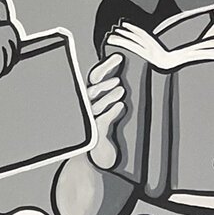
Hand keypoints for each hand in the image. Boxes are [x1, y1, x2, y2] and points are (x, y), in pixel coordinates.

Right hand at [83, 53, 127, 171]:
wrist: (94, 157)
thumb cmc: (102, 132)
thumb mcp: (110, 112)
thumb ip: (114, 98)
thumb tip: (128, 80)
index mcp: (89, 98)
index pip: (94, 77)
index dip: (106, 66)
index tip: (119, 57)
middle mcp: (85, 107)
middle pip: (90, 90)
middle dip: (103, 84)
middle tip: (118, 80)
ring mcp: (87, 120)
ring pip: (94, 104)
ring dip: (107, 96)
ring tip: (121, 91)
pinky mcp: (93, 133)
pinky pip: (101, 120)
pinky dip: (111, 112)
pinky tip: (120, 106)